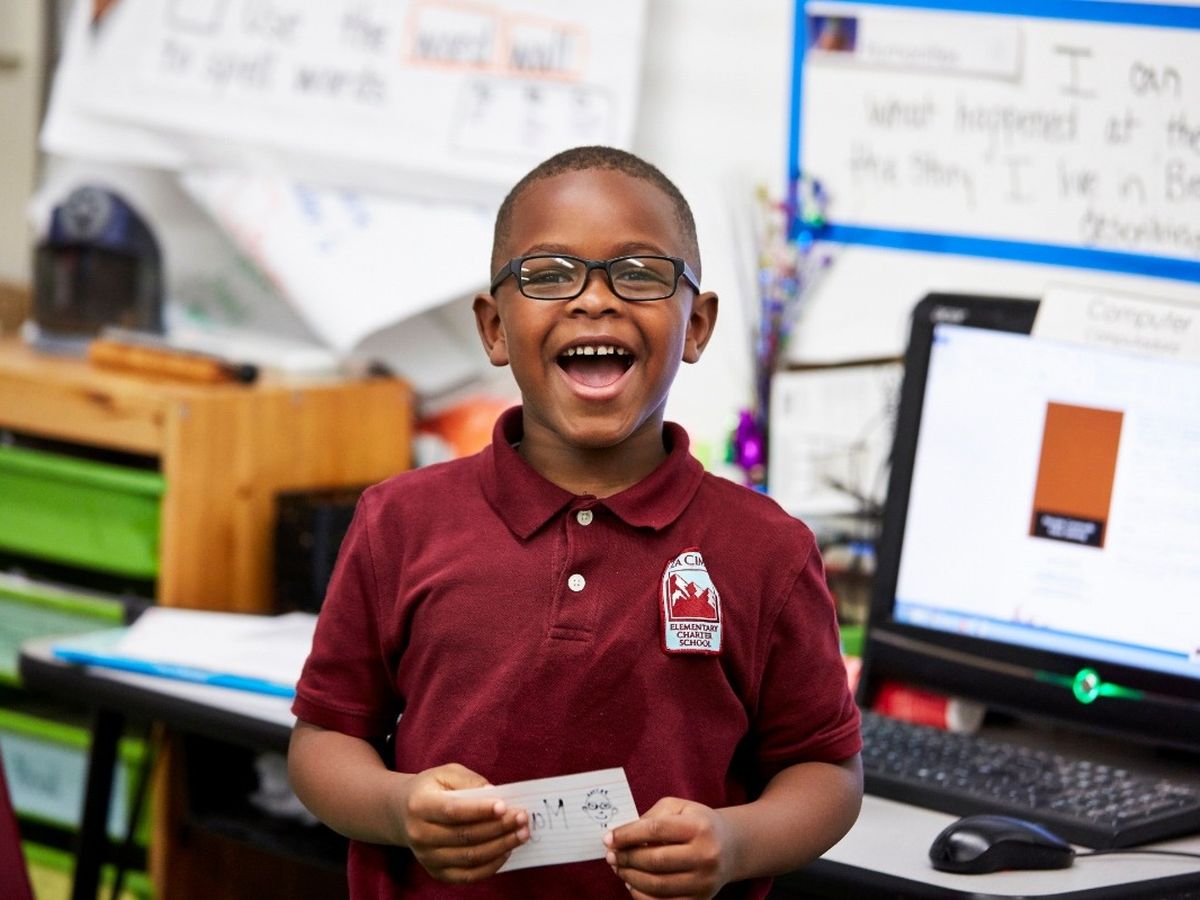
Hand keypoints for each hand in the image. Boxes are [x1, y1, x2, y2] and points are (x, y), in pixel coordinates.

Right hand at [392, 763, 528, 882]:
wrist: (402, 813)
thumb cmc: (431, 789)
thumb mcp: (446, 773)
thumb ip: (469, 781)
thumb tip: (494, 795)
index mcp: (420, 806)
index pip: (453, 811)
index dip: (480, 810)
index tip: (504, 806)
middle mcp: (420, 835)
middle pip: (465, 836)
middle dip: (498, 828)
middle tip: (522, 818)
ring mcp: (427, 858)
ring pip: (469, 857)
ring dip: (500, 846)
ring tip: (521, 834)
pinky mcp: (436, 872)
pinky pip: (468, 875)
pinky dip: (490, 866)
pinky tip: (506, 851)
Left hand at [603, 797, 734, 898]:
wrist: (730, 847)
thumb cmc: (697, 823)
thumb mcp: (679, 808)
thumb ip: (652, 817)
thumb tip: (623, 836)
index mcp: (700, 827)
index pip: (655, 830)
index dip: (627, 835)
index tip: (608, 838)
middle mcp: (706, 855)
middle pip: (655, 860)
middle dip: (627, 858)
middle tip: (611, 856)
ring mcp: (704, 882)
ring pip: (658, 885)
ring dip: (631, 878)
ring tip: (619, 869)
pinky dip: (643, 896)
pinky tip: (632, 885)